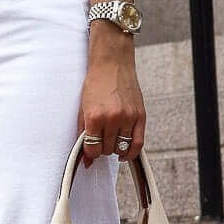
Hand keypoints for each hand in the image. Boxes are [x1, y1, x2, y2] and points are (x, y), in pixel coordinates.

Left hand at [77, 52, 145, 166]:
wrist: (112, 65)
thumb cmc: (96, 84)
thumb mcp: (83, 108)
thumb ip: (83, 133)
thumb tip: (86, 158)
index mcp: (95, 116)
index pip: (93, 148)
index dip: (90, 152)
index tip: (90, 149)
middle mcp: (112, 118)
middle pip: (107, 149)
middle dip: (102, 148)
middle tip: (100, 139)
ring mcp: (128, 117)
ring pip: (121, 148)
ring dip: (115, 148)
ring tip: (110, 140)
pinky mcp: (140, 116)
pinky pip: (138, 143)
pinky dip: (131, 152)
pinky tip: (125, 153)